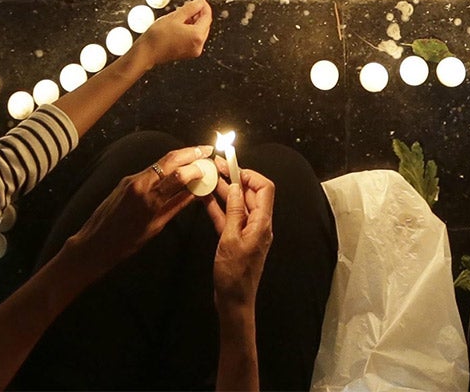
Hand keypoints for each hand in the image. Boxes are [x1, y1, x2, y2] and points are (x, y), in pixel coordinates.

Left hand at [59, 143, 209, 276]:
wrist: (94, 243)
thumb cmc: (126, 243)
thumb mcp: (156, 227)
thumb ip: (176, 206)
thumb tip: (195, 192)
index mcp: (150, 199)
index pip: (178, 175)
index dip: (196, 167)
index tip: (209, 165)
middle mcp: (141, 183)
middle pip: (170, 160)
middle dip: (190, 153)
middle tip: (206, 150)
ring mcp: (132, 179)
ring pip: (160, 163)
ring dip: (179, 158)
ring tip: (195, 157)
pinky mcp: (126, 180)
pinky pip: (150, 170)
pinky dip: (166, 168)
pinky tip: (174, 171)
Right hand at [136, 0, 211, 67]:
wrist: (146, 53)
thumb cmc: (157, 37)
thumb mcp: (175, 17)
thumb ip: (190, 8)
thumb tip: (200, 1)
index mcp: (197, 36)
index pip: (207, 16)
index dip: (203, 6)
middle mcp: (198, 45)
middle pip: (205, 24)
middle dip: (198, 13)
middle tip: (189, 5)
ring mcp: (193, 51)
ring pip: (199, 31)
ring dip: (193, 21)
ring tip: (180, 16)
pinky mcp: (188, 53)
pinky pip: (193, 38)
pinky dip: (189, 30)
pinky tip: (179, 25)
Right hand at [208, 167, 274, 312]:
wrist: (234, 302)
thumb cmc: (234, 275)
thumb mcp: (231, 239)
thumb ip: (233, 212)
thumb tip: (235, 187)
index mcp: (262, 223)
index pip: (264, 189)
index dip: (250, 175)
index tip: (233, 168)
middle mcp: (257, 224)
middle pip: (249, 194)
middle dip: (234, 179)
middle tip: (216, 167)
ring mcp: (246, 232)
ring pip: (235, 205)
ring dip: (223, 192)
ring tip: (208, 178)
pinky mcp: (235, 239)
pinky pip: (227, 218)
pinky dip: (217, 208)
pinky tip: (204, 199)